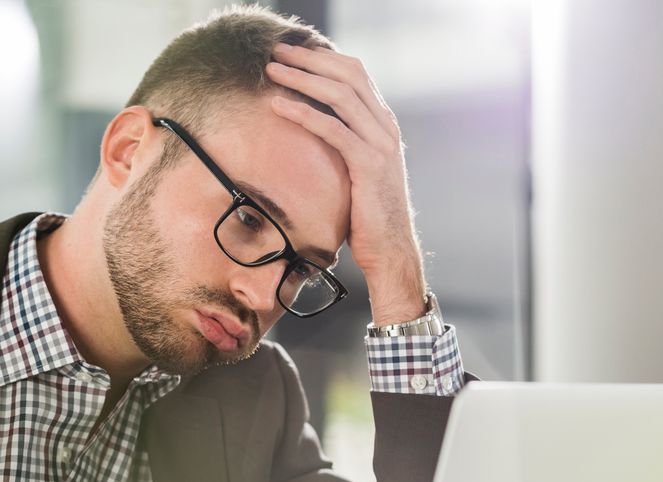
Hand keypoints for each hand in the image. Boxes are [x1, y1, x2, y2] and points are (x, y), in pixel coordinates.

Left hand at [266, 43, 426, 323]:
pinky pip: (332, 128)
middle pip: (347, 75)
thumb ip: (344, 146)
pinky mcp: (368, 164)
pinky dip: (303, 113)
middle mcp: (385, 127)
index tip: (293, 54)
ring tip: (273, 71)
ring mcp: (380, 144)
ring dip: (302, 78)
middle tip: (277, 51)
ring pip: (339, 95)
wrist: (390, 249)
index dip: (324, 59)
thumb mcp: (357, 172)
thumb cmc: (367, 216)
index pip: (355, 75)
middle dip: (310, 59)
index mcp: (383, 124)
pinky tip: (278, 105)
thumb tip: (314, 131)